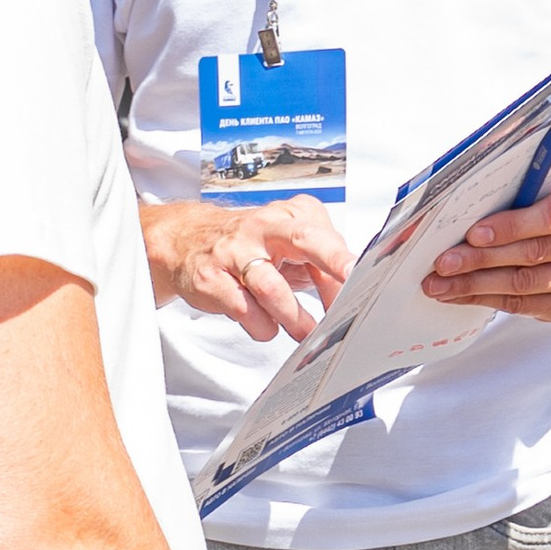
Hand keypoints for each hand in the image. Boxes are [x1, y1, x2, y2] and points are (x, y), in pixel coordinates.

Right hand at [141, 194, 351, 344]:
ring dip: (294, 317)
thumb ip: (320, 271)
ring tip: (306, 333)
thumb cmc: (249, 245)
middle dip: (330, 263)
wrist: (187, 239)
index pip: (324, 237)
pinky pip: (244, 309)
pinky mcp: (211, 277)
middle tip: (348, 294)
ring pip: (272, 287)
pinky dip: (261, 325)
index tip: (363, 276)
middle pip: (303, 240)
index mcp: (290, 215)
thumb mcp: (289, 249)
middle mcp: (263, 227)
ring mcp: (234, 250)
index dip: (343, 260)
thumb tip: (348, 301)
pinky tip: (266, 326)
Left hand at [421, 170, 550, 323]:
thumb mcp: (541, 186)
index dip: (510, 227)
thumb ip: (514, 195)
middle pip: (532, 253)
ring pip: (525, 284)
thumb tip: (459, 211)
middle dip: (480, 260)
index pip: (550, 215)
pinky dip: (487, 300)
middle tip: (444, 264)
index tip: (473, 234)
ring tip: (441, 284)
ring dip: (476, 285)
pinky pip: (525, 306)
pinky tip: (461, 295)